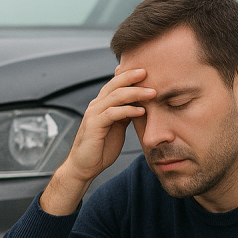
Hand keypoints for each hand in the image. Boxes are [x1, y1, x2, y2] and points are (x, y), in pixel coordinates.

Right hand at [40, 67, 154, 214]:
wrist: (84, 166)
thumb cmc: (101, 148)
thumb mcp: (117, 127)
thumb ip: (125, 114)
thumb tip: (140, 104)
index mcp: (101, 104)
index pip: (115, 84)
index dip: (129, 76)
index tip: (147, 70)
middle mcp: (96, 105)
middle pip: (114, 84)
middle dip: (132, 77)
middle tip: (148, 72)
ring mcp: (93, 114)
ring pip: (115, 97)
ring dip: (135, 93)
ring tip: (152, 93)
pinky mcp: (94, 126)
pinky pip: (112, 114)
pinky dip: (128, 111)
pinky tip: (141, 111)